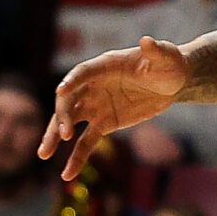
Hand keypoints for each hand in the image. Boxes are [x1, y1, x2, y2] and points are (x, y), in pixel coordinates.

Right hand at [42, 37, 188, 175]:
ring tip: (43, 154)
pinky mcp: (104, 123)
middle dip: (62, 116)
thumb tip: (147, 41)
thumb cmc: (169, 64)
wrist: (173, 82)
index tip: (60, 91)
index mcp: (104, 65)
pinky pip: (86, 142)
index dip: (72, 81)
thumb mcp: (166, 57)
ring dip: (55, 136)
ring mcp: (96, 105)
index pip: (82, 73)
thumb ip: (156, 51)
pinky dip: (76, 157)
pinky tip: (67, 174)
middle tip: (63, 134)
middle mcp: (93, 85)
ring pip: (69, 122)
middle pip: (69, 100)